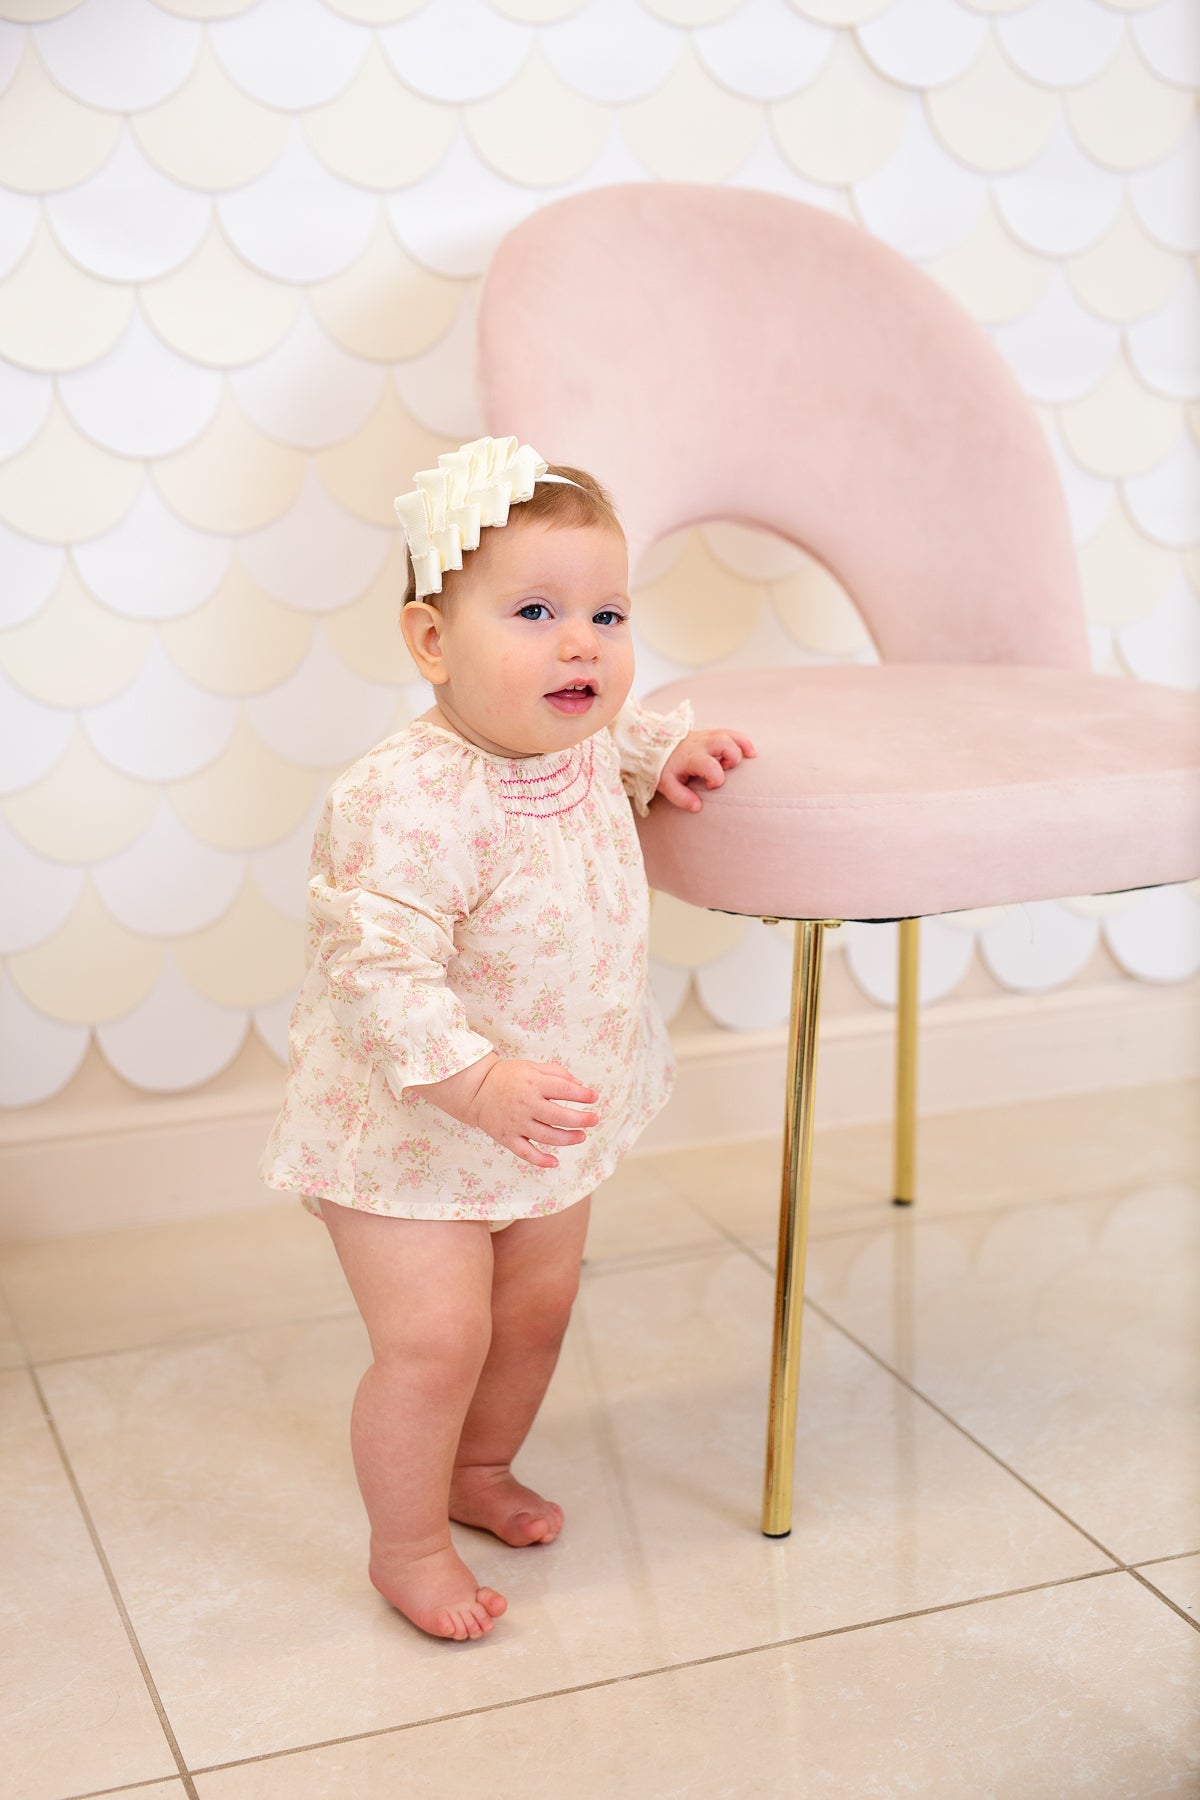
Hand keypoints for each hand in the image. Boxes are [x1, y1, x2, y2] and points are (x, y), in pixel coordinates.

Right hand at [415, 1053, 599, 1169]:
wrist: (476, 1090)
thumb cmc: (509, 1077)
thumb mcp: (532, 1067)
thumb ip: (557, 1073)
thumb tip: (581, 1086)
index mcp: (533, 1083)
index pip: (564, 1090)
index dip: (583, 1095)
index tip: (594, 1097)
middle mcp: (525, 1104)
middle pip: (559, 1116)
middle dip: (581, 1119)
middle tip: (594, 1119)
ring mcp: (516, 1123)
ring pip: (547, 1136)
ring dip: (568, 1139)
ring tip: (581, 1136)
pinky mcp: (507, 1138)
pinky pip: (526, 1153)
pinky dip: (541, 1161)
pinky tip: (555, 1162)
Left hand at [656, 728, 756, 811]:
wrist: (653, 745)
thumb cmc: (662, 767)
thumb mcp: (666, 784)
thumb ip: (681, 797)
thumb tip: (697, 807)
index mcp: (689, 758)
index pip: (709, 765)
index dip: (716, 778)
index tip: (710, 786)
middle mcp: (699, 744)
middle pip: (724, 742)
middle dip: (732, 758)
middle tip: (726, 769)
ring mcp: (705, 737)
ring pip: (729, 735)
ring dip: (741, 747)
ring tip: (747, 759)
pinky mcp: (709, 734)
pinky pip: (729, 732)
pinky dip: (742, 741)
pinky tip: (749, 752)